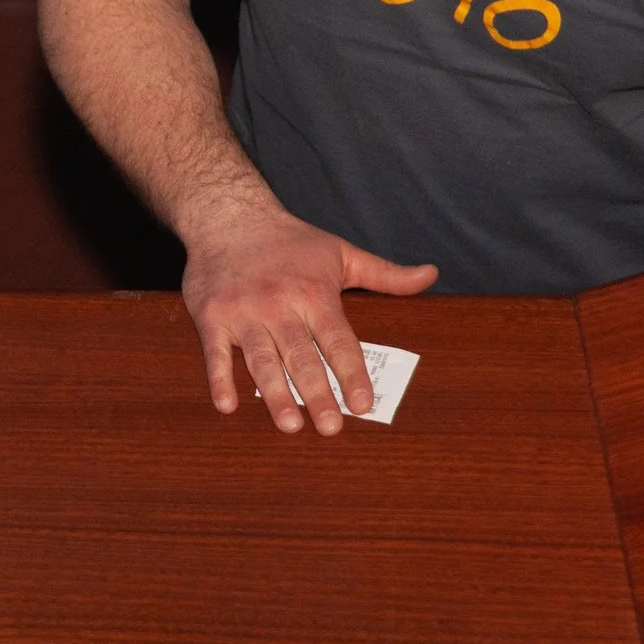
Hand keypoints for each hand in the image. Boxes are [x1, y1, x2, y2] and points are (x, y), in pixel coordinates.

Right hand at [181, 207, 435, 434]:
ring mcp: (243, 312)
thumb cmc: (289, 240)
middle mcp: (279, 305)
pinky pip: (215, 353)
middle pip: (301, 357)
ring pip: (261, 360)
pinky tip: (228, 405)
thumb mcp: (341, 253)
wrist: (227, 215)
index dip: (351, 374)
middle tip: (330, 428)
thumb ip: (386, 274)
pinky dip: (219, 379)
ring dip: (275, 394)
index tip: (362, 404)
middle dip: (317, 394)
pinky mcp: (212, 316)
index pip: (338, 341)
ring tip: (289, 425)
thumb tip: (431, 274)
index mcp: (314, 293)